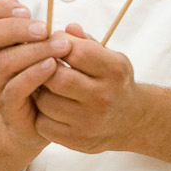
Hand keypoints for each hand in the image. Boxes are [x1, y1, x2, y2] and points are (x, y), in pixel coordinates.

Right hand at [0, 0, 64, 146]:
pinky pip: (16, 88)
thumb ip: (26, 25)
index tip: (25, 8)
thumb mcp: (34, 46)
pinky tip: (53, 66)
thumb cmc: (38, 78)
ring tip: (61, 46)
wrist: (36, 121)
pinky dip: (35, 74)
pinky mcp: (8, 107)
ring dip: (35, 51)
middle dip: (15, 27)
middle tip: (44, 28)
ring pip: (5, 62)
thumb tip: (16, 2)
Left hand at [34, 26, 146, 152]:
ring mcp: (90, 122)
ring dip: (38, 91)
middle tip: (39, 65)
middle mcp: (104, 97)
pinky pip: (44, 124)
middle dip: (43, 69)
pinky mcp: (78, 140)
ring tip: (42, 85)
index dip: (56, 45)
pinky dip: (40, 113)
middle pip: (57, 79)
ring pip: (46, 102)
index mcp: (114, 70)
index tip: (51, 43)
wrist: (131, 121)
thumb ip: (86, 42)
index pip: (76, 52)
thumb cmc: (113, 82)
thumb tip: (66, 29)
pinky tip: (47, 106)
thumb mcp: (109, 57)